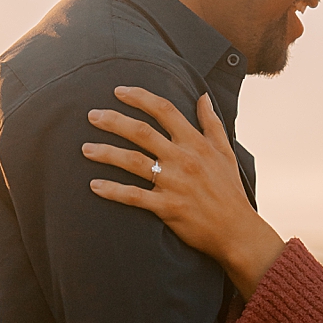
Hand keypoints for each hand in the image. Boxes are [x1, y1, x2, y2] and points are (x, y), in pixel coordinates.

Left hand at [83, 86, 286, 297]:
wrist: (237, 230)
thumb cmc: (230, 191)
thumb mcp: (226, 152)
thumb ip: (212, 123)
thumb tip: (202, 97)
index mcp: (196, 143)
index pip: (165, 110)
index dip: (140, 97)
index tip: (118, 91)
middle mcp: (183, 159)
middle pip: (141, 132)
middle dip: (113, 121)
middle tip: (91, 115)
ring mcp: (174, 183)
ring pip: (132, 161)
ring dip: (106, 153)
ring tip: (85, 149)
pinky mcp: (167, 207)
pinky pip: (133, 196)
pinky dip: (112, 190)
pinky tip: (94, 186)